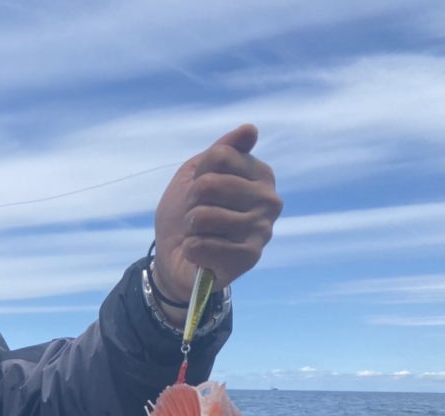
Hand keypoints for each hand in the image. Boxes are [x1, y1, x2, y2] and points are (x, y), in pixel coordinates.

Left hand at [152, 124, 281, 311]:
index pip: (219, 156)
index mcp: (260, 175)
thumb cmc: (187, 213)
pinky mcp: (249, 258)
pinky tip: (202, 254)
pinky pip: (202, 245)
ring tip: (201, 234)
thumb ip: (222, 150)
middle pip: (209, 185)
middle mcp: (269, 201)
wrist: (175, 257)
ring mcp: (262, 230)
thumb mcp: (196, 173)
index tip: (201, 191)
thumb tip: (250, 129)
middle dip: (191, 202)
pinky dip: (191, 249)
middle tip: (197, 216)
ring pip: (203, 216)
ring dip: (191, 228)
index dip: (198, 174)